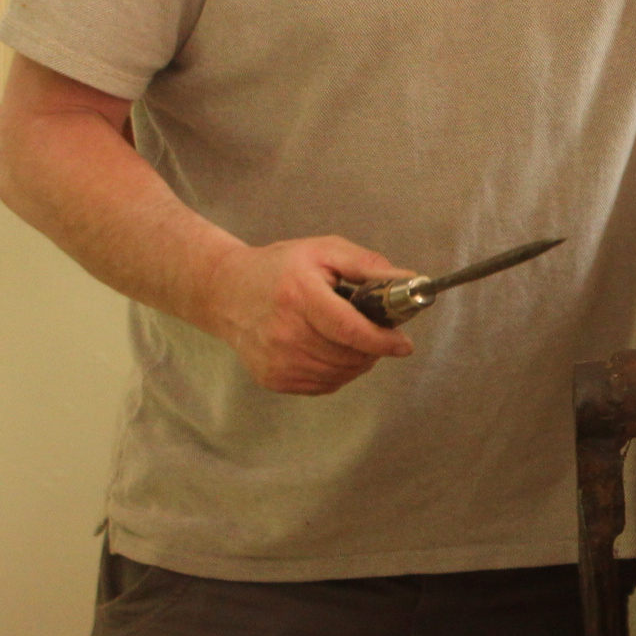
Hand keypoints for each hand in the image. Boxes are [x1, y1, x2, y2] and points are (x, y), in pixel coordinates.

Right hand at [201, 236, 416, 394]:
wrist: (226, 291)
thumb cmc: (280, 268)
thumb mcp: (324, 251)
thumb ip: (368, 265)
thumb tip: (409, 280)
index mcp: (299, 296)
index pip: (350, 330)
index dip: (382, 340)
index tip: (404, 344)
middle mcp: (285, 333)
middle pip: (349, 355)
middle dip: (373, 347)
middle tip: (374, 329)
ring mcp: (277, 360)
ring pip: (341, 374)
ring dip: (358, 360)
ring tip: (349, 336)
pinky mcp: (273, 378)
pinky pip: (324, 385)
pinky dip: (338, 371)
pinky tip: (329, 349)